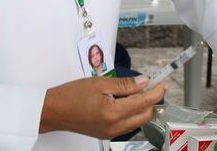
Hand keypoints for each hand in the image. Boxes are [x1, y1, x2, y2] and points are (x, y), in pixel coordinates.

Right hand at [39, 75, 165, 139]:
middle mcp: (114, 126)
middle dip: (152, 100)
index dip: (156, 92)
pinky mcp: (107, 133)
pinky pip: (127, 124)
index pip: (144, 102)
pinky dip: (132, 113)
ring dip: (143, 107)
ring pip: (137, 121)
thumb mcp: (100, 83)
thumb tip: (144, 82)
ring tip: (139, 91)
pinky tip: (128, 100)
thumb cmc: (71, 96)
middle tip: (153, 85)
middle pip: (145, 115)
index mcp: (113, 113)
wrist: (53, 111)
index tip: (162, 83)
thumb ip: (125, 84)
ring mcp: (111, 132)